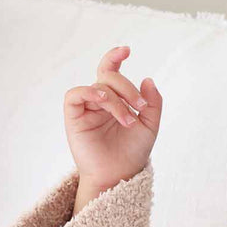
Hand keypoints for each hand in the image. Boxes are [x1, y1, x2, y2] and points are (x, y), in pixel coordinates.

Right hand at [63, 45, 161, 197]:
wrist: (119, 176)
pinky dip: (90, 92)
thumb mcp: (150, 126)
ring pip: (98, 87)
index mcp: (116, 100)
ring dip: (117, 100)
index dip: (115, 56)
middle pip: (109, 77)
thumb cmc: (132, 153)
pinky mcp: (73, 117)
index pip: (111, 71)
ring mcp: (86, 108)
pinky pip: (75, 94)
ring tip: (129, 120)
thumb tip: (147, 79)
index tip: (127, 50)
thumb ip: (153, 104)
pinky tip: (104, 100)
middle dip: (127, 88)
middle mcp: (99, 101)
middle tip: (141, 107)